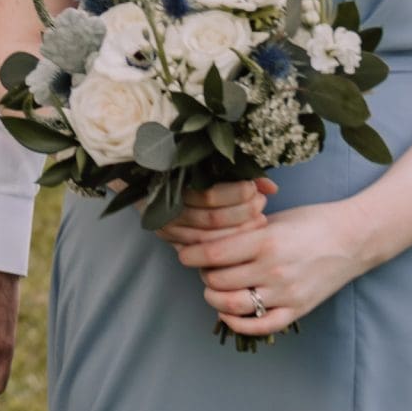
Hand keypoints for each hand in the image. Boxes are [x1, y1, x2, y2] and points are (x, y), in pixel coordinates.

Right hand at [150, 176, 275, 248]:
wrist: (140, 174)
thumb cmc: (179, 164)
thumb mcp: (203, 161)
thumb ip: (236, 172)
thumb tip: (271, 187)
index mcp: (169, 182)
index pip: (208, 196)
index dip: (235, 194)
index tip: (253, 188)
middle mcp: (165, 209)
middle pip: (212, 219)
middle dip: (242, 212)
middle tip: (260, 203)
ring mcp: (167, 227)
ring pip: (210, 239)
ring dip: (239, 231)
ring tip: (259, 219)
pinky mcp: (171, 239)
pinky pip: (203, 250)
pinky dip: (226, 246)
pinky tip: (245, 238)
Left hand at [175, 199, 368, 338]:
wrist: (354, 238)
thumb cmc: (310, 222)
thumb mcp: (271, 218)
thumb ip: (242, 232)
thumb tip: (206, 242)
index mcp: (264, 241)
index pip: (212, 254)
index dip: (191, 255)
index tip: (183, 253)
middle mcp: (273, 270)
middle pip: (218, 280)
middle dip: (202, 274)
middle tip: (200, 267)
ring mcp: (286, 293)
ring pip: (233, 305)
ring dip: (214, 298)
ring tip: (212, 288)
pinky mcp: (299, 310)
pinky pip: (262, 326)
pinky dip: (239, 324)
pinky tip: (228, 313)